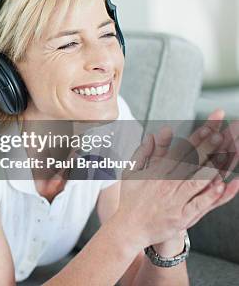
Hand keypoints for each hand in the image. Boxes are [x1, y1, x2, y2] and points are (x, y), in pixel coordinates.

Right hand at [114, 109, 238, 247]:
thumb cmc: (131, 199)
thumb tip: (155, 134)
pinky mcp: (181, 217)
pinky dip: (210, 194)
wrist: (129, 227)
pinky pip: (198, 204)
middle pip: (191, 162)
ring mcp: (175, 200)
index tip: (209, 127)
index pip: (180, 151)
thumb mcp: (130, 171)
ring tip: (227, 154)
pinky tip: (221, 184)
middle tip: (221, 134)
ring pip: (197, 181)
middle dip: (207, 147)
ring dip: (212, 167)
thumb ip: (143, 151)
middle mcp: (167, 184)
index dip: (196, 139)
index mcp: (156, 171)